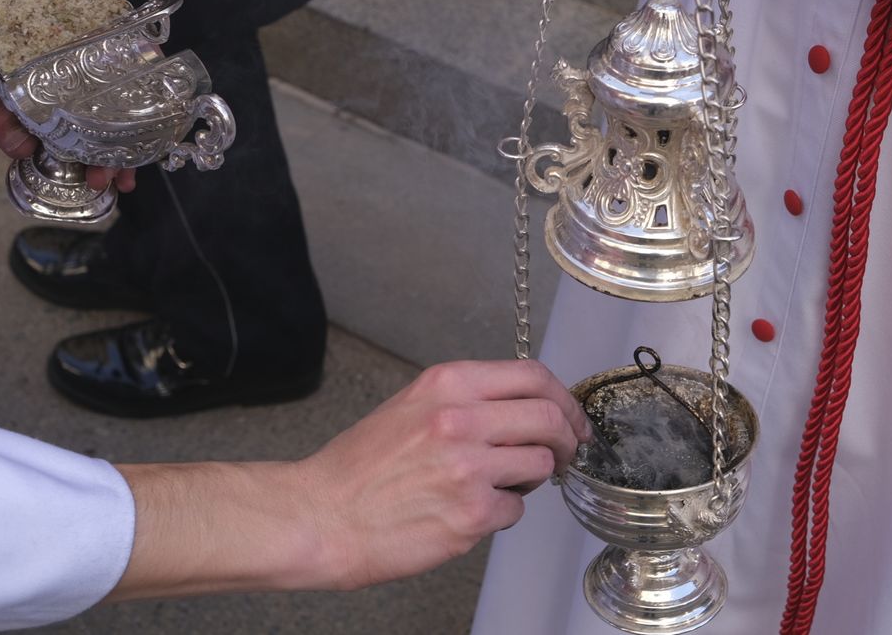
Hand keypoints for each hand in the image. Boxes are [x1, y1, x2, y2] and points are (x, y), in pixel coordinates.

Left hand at [0, 0, 134, 191]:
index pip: (113, 67)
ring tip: (107, 186)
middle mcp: (59, 76)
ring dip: (98, 159)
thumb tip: (21, 147)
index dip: (140, 95)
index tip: (153, 123)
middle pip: (104, 110)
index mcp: (57, 49)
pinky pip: (51, 145)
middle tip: (119, 176)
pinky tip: (81, 182)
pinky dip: (67, 164)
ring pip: (83, 132)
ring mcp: (44, 101)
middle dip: (119, 145)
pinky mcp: (23, 121)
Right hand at [300, 360, 590, 589]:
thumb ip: (465, 401)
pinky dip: (502, 513)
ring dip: (531, 479)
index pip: (532, 375)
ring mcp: (468, 466)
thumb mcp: (410, 407)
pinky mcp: (472, 512)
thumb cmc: (358, 470)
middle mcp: (461, 418)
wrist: (321, 515)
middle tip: (565, 453)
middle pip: (549, 415)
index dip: (563, 399)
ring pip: (541, 464)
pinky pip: (515, 510)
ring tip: (500, 486)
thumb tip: (518, 409)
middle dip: (568, 438)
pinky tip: (469, 512)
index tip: (570, 418)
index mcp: (447, 385)